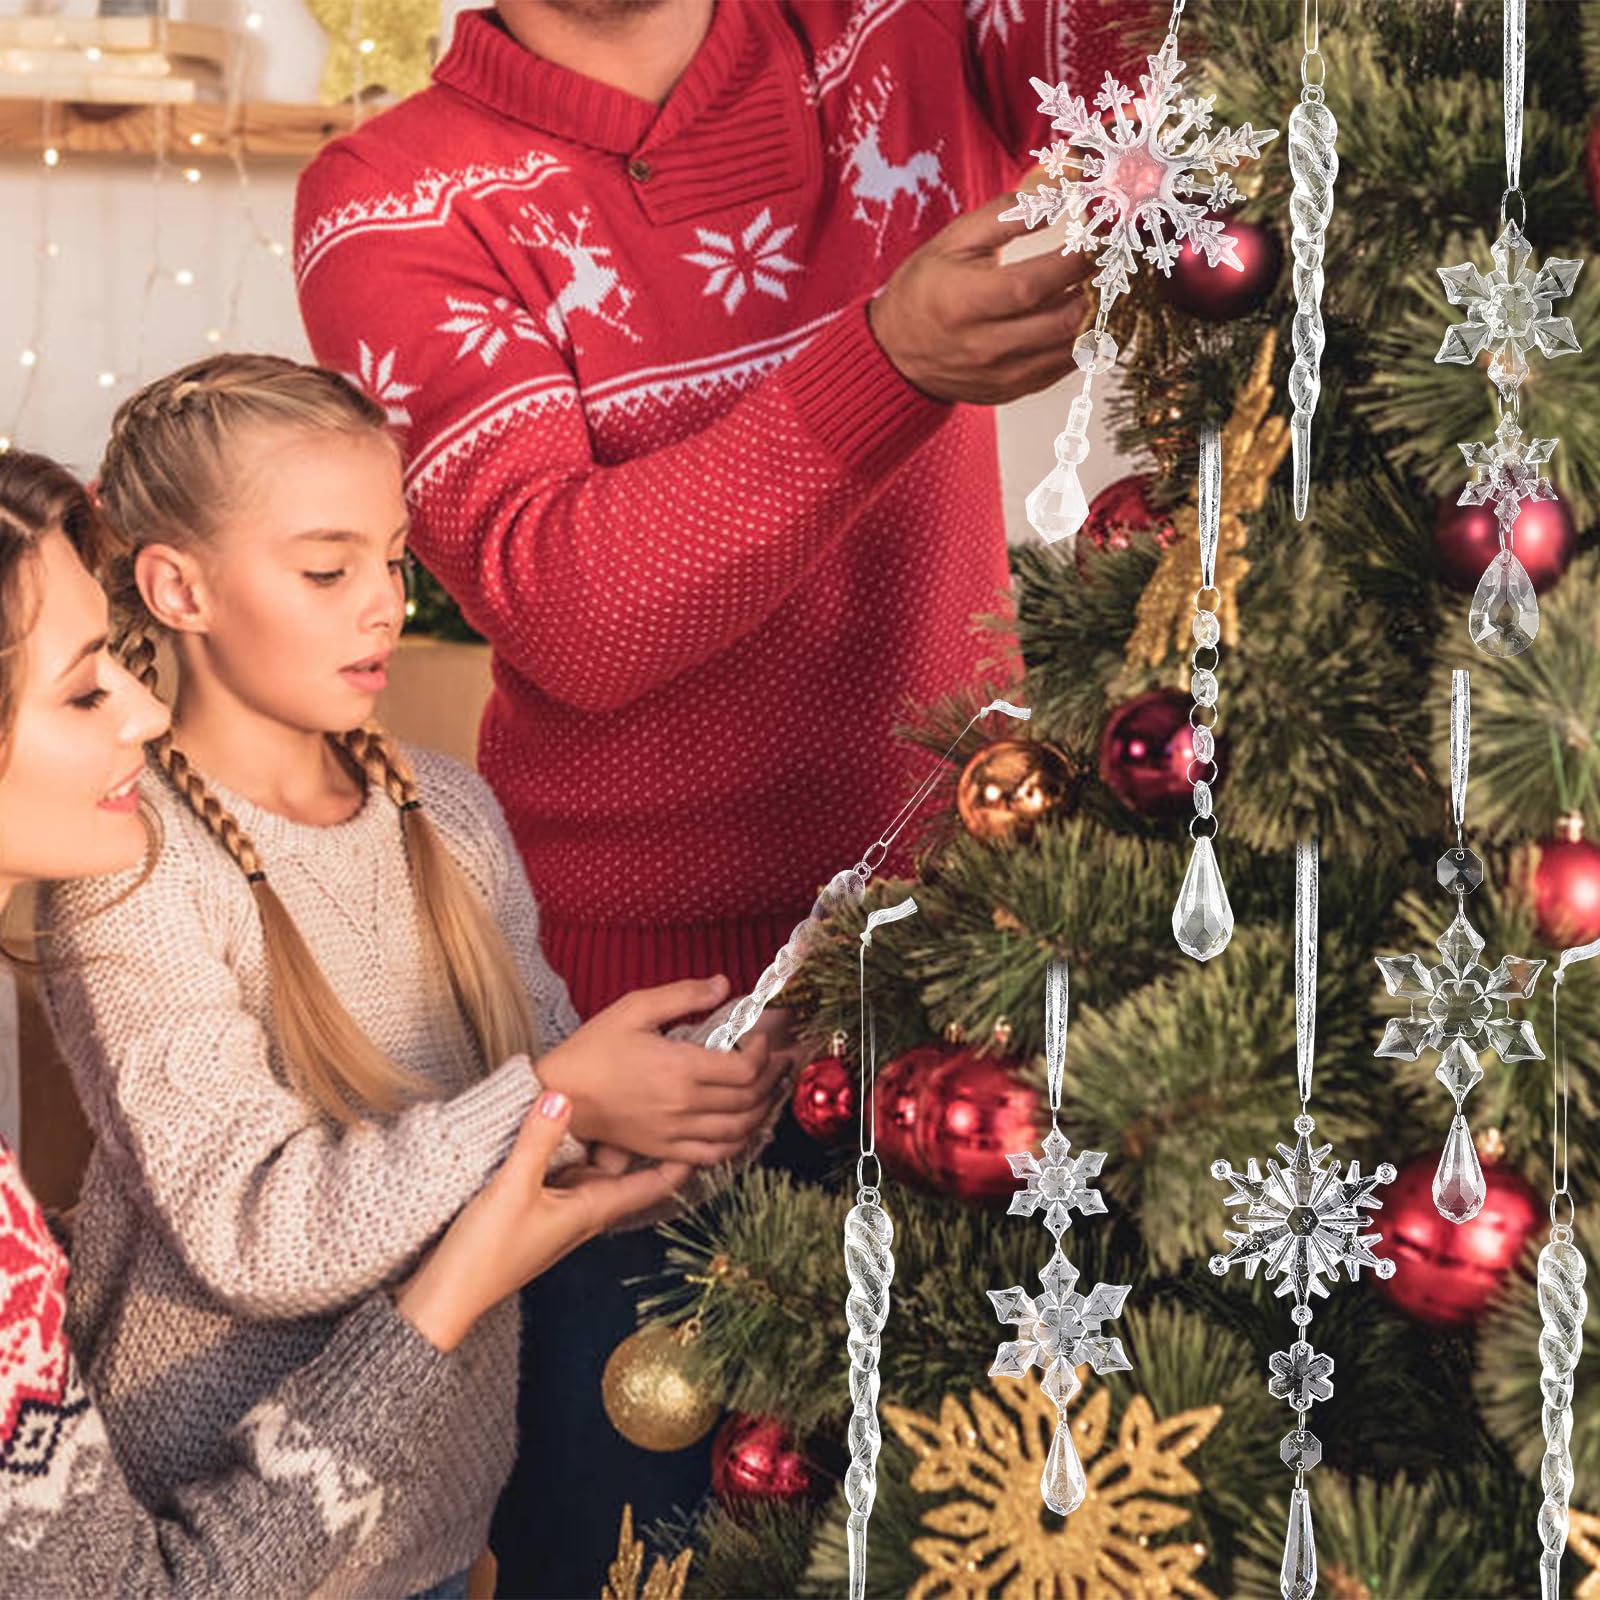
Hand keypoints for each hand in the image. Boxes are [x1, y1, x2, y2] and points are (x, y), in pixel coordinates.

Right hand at [394, 1093, 688, 1351]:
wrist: (444, 1298)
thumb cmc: (483, 1253)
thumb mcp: (511, 1188)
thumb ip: (536, 1141)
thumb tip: (562, 1096)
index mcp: (591, 1210)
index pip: (651, 1182)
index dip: (681, 1159)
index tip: (709, 1129)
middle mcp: (584, 1213)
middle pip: (627, 1171)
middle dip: (647, 1140)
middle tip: (667, 1098)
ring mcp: (560, 1216)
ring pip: (596, 1172)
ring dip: (608, 1146)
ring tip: (623, 1104)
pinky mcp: (535, 1215)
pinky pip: (567, 1178)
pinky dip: (574, 1155)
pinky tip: (563, 1131)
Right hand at [536, 975, 789, 1164]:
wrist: (558, 1093)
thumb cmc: (592, 1049)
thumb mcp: (634, 1008)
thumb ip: (683, 995)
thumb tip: (723, 983)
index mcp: (680, 1068)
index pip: (745, 1069)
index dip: (764, 1053)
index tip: (762, 1037)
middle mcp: (683, 1105)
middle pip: (749, 1099)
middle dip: (774, 1078)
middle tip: (781, 1060)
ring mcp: (674, 1133)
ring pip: (739, 1130)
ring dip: (763, 1110)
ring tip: (771, 1090)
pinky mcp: (663, 1150)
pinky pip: (713, 1155)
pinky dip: (737, 1143)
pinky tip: (743, 1126)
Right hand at [869, 188, 1091, 404]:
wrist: (895, 352)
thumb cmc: (925, 288)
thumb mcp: (954, 240)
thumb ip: (1006, 216)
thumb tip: (1057, 198)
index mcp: (965, 302)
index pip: (1035, 284)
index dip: (1075, 261)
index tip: (1099, 238)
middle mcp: (984, 346)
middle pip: (1062, 321)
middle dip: (1094, 289)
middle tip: (1106, 263)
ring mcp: (1000, 374)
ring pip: (1069, 349)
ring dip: (1093, 317)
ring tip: (1097, 287)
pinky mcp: (1011, 391)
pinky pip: (1060, 369)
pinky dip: (1079, 342)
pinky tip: (1081, 316)